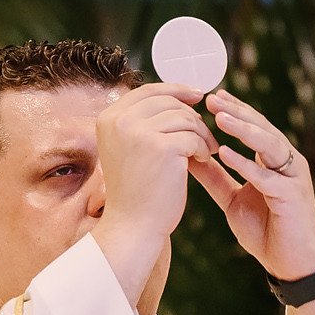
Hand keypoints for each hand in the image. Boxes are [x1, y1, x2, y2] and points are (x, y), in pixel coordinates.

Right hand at [90, 83, 212, 303]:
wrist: (133, 225)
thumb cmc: (136, 190)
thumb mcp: (130, 147)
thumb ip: (143, 121)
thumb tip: (179, 96)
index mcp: (109, 117)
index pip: (149, 90)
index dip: (176, 89)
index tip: (198, 95)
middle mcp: (120, 120)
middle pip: (169, 101)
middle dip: (193, 117)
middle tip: (205, 137)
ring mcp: (139, 132)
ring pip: (185, 118)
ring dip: (201, 134)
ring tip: (205, 152)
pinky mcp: (161, 147)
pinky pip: (193, 136)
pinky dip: (203, 148)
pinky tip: (203, 161)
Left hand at [191, 88, 314, 314]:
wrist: (289, 263)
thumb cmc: (266, 229)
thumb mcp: (233, 198)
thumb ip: (215, 177)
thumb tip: (190, 156)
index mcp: (273, 161)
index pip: (254, 127)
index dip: (234, 111)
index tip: (210, 97)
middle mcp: (286, 163)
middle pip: (262, 129)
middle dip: (237, 112)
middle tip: (212, 98)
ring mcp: (292, 178)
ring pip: (269, 145)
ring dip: (244, 130)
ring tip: (219, 118)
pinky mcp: (292, 197)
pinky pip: (267, 177)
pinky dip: (246, 164)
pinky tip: (226, 154)